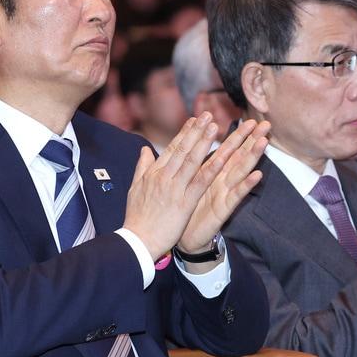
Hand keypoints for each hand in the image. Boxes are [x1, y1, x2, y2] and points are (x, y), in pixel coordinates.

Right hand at [122, 114, 220, 261]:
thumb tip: (144, 149)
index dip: (185, 133)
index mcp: (154, 173)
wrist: (137, 241)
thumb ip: (142, 167)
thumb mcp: (134, 189)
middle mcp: (164, 177)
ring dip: (204, 142)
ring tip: (215, 127)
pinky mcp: (184, 202)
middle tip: (208, 115)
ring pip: (192, 161)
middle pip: (183, 150)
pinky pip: (200, 182)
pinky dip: (212, 168)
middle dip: (196, 131)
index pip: (172, 148)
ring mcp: (175, 189)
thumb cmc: (136, 218)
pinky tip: (222, 157)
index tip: (195, 119)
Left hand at [176, 119, 269, 255]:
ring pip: (241, 172)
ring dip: (252, 156)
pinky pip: (236, 195)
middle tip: (265, 123)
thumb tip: (190, 145)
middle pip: (239, 156)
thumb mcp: (187, 182)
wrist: (184, 239)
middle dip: (251, 140)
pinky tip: (257, 175)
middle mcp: (221, 181)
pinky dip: (247, 185)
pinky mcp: (224, 209)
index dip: (238, 135)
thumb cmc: (186, 210)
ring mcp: (224, 194)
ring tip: (263, 141)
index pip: (227, 149)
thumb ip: (190, 163)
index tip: (249, 118)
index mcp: (212, 173)